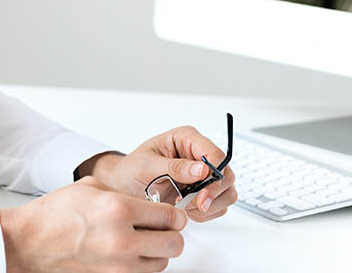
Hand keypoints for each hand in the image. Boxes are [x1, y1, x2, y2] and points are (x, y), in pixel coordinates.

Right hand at [0, 177, 185, 272]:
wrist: (29, 242)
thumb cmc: (55, 215)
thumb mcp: (92, 188)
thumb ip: (125, 194)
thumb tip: (148, 203)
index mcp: (119, 209)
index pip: (170, 217)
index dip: (175, 215)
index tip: (172, 216)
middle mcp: (123, 240)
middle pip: (174, 244)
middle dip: (171, 234)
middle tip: (161, 229)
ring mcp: (118, 266)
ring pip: (161, 264)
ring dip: (156, 252)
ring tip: (141, 242)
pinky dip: (141, 265)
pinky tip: (128, 254)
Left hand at [80, 126, 236, 221]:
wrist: (124, 187)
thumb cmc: (132, 170)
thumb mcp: (147, 165)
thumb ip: (175, 167)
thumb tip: (202, 169)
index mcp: (187, 139)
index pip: (215, 153)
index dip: (215, 173)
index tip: (202, 192)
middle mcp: (199, 155)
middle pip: (226, 174)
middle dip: (212, 193)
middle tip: (192, 204)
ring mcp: (204, 175)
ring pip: (227, 192)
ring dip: (209, 205)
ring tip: (185, 207)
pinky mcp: (204, 192)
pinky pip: (218, 206)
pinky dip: (206, 213)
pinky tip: (188, 211)